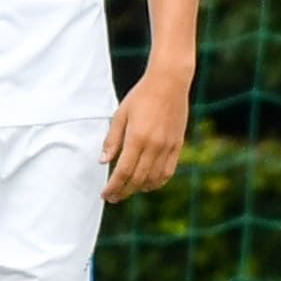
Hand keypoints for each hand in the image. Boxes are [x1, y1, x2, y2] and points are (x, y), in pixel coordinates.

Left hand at [102, 61, 193, 199]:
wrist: (169, 82)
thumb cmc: (141, 96)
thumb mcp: (120, 115)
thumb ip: (112, 140)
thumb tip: (103, 162)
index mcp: (137, 138)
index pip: (123, 172)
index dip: (113, 187)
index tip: (105, 194)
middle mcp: (154, 146)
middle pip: (137, 179)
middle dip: (123, 192)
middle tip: (113, 198)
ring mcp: (168, 147)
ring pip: (153, 179)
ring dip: (139, 189)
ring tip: (128, 191)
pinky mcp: (177, 145)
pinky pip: (168, 172)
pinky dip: (157, 182)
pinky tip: (147, 184)